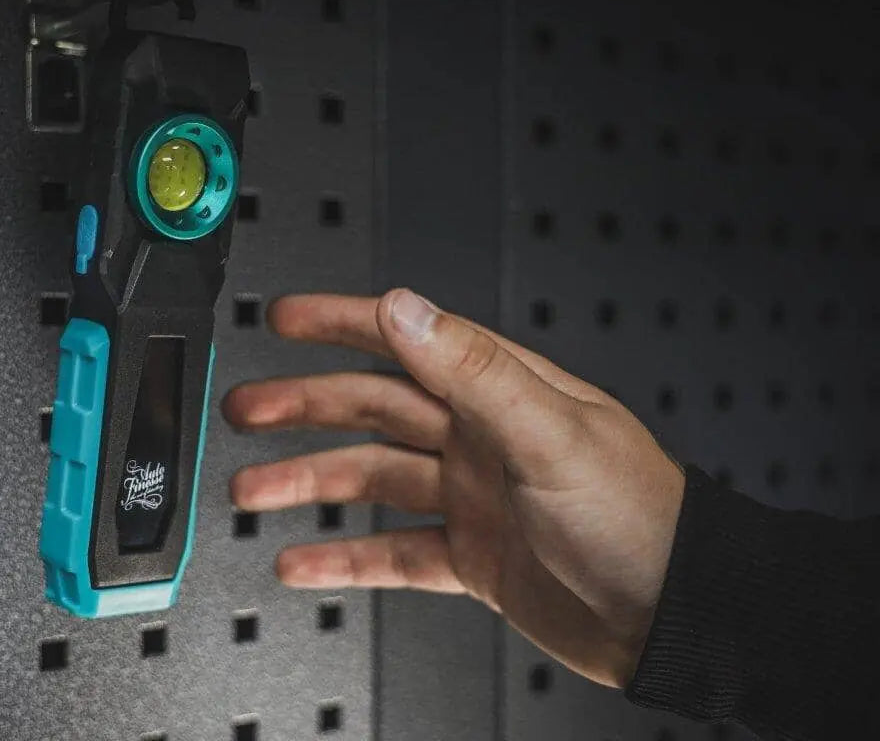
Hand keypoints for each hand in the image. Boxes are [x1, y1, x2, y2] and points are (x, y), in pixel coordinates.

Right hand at [222, 289, 684, 687]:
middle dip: (304, 406)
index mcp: (501, 392)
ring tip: (252, 490)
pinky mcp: (472, 558)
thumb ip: (475, 370)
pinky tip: (304, 562)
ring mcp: (473, 498)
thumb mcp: (553, 432)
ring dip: (309, 484)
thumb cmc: (641, 517)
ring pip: (371, 481)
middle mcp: (480, 438)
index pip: (407, 340)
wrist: (676, 616)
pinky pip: (392, 553)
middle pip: (372, 410)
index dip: (343, 324)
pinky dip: (344, 558)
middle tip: (246, 407)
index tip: (287, 317)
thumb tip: (407, 307)